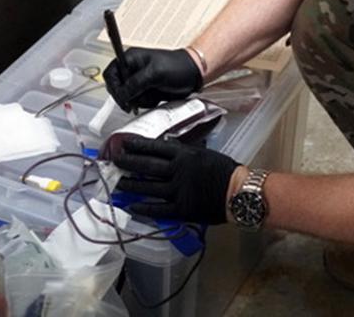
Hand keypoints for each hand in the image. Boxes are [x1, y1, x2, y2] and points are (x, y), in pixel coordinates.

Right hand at [103, 48, 201, 111]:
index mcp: (130, 59)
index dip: (114, 87)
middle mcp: (132, 69)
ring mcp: (139, 81)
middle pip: (117, 88)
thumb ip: (136, 84)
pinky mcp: (146, 90)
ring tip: (154, 93)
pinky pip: (139, 101)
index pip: (110, 74)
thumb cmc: (178, 66)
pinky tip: (157, 96)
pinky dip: (147, 102)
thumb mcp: (155, 73)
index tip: (123, 99)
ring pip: (128, 97)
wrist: (194, 74)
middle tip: (139, 98)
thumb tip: (122, 95)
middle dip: (129, 96)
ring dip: (140, 100)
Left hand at [111, 135, 238, 224]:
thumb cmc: (226, 170)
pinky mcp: (180, 210)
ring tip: (117, 183)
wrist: (239, 193)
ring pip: (148, 187)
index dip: (138, 145)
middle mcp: (177, 171)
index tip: (124, 144)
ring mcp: (177, 191)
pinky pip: (157, 209)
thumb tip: (170, 150)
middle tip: (114, 161)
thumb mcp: (205, 154)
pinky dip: (143, 207)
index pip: (156, 148)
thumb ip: (186, 153)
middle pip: (147, 166)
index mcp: (185, 155)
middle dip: (128, 163)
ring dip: (131, 185)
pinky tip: (132, 206)